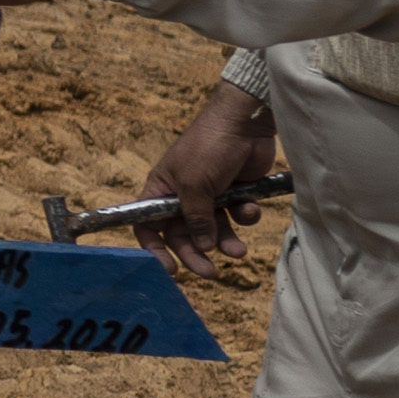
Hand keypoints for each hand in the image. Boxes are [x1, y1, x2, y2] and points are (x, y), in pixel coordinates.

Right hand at [133, 83, 281, 270]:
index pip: (148, 225)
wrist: (245, 124)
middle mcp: (184, 196)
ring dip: (226, 242)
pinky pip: (237, 216)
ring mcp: (211, 196)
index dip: (155, 248)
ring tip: (240, 251)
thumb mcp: (194, 185)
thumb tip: (201, 247)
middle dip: (197, 254)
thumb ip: (195, 218)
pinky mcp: (236, 193)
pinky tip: (250, 208)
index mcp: (162, 191)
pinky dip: (245, 215)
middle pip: (184, 235)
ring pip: (215, 230)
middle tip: (211, 273)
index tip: (169, 269)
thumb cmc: (208, 148)